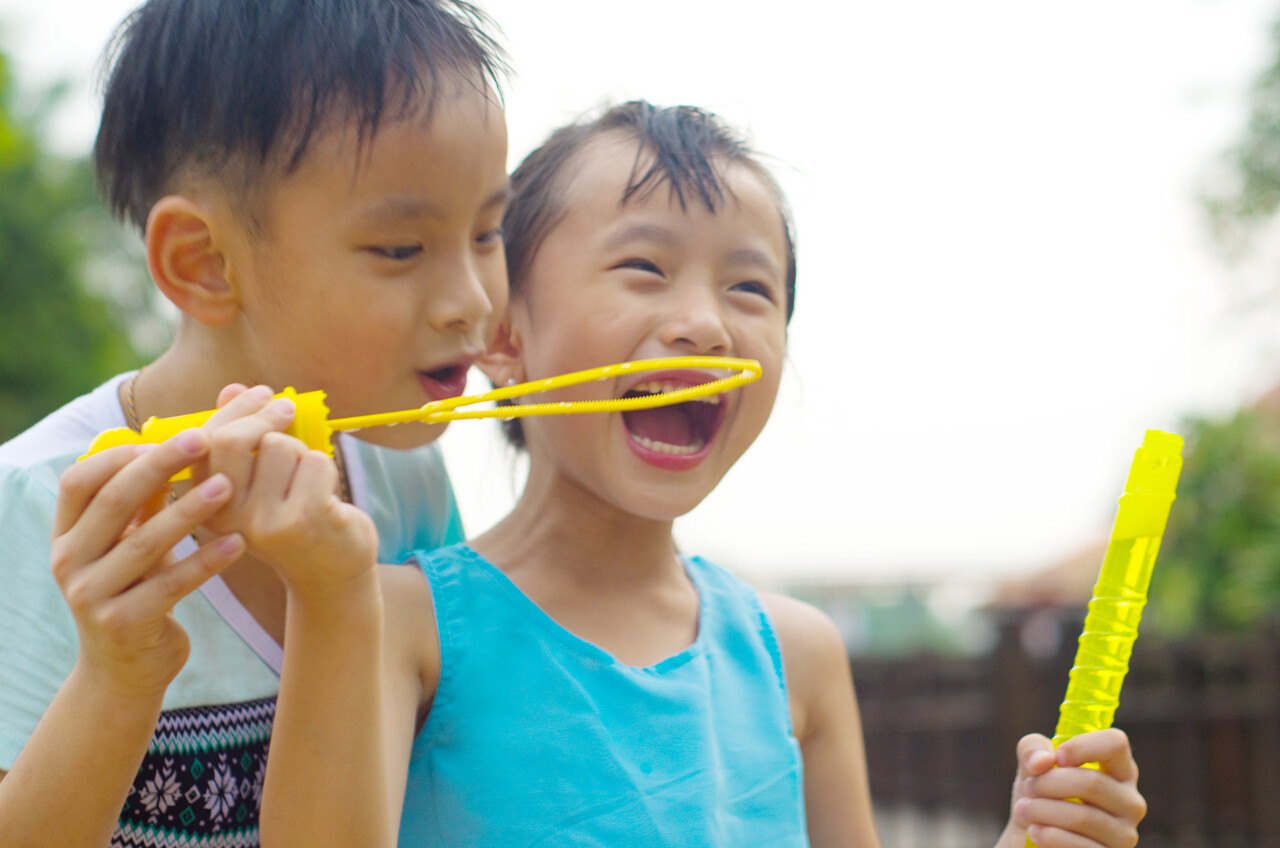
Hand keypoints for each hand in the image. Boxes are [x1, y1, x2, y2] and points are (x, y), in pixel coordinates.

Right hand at [51, 432, 244, 695]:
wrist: (124, 671)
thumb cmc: (135, 590)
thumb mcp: (130, 545)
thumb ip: (141, 504)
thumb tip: (170, 444)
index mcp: (67, 535)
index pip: (79, 480)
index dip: (119, 455)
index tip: (164, 437)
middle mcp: (70, 562)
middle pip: (114, 501)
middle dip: (160, 465)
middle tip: (203, 438)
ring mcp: (92, 595)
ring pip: (145, 543)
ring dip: (189, 510)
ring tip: (228, 485)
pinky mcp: (125, 623)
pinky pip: (171, 585)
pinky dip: (206, 562)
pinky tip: (238, 542)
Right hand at [194, 384, 377, 595]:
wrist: (332, 577)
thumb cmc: (294, 523)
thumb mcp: (259, 487)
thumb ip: (242, 441)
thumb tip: (231, 388)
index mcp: (207, 506)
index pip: (203, 443)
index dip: (233, 410)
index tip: (258, 393)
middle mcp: (226, 518)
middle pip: (233, 440)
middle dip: (265, 414)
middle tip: (287, 407)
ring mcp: (264, 522)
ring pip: (280, 446)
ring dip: (301, 452)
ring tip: (307, 481)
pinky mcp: (303, 520)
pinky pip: (314, 462)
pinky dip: (326, 468)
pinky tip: (327, 496)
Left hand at [1006, 729, 1145, 847]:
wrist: (1034, 836)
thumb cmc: (1041, 795)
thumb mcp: (1032, 765)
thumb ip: (1032, 749)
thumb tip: (1042, 761)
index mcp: (1119, 769)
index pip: (1115, 743)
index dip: (1082, 746)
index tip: (1055, 758)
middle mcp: (1130, 801)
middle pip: (1092, 783)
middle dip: (1048, 783)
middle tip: (1028, 787)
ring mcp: (1125, 834)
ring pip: (1083, 817)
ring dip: (1043, 810)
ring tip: (1024, 810)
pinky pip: (1080, 846)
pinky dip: (1050, 836)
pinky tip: (1034, 831)